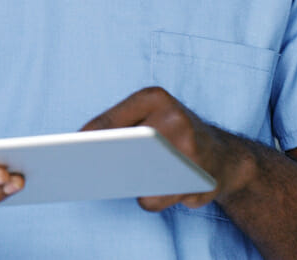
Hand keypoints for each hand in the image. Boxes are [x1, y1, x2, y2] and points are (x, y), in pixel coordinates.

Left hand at [81, 86, 256, 211]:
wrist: (226, 156)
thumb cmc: (175, 136)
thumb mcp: (151, 117)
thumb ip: (122, 125)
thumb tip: (85, 146)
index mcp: (155, 97)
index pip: (111, 119)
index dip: (88, 138)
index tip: (71, 151)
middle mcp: (173, 118)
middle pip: (124, 147)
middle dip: (106, 162)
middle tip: (87, 172)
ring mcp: (188, 148)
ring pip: (139, 178)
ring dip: (132, 185)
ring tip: (132, 181)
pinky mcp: (197, 178)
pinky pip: (156, 198)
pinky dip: (154, 199)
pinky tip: (165, 190)